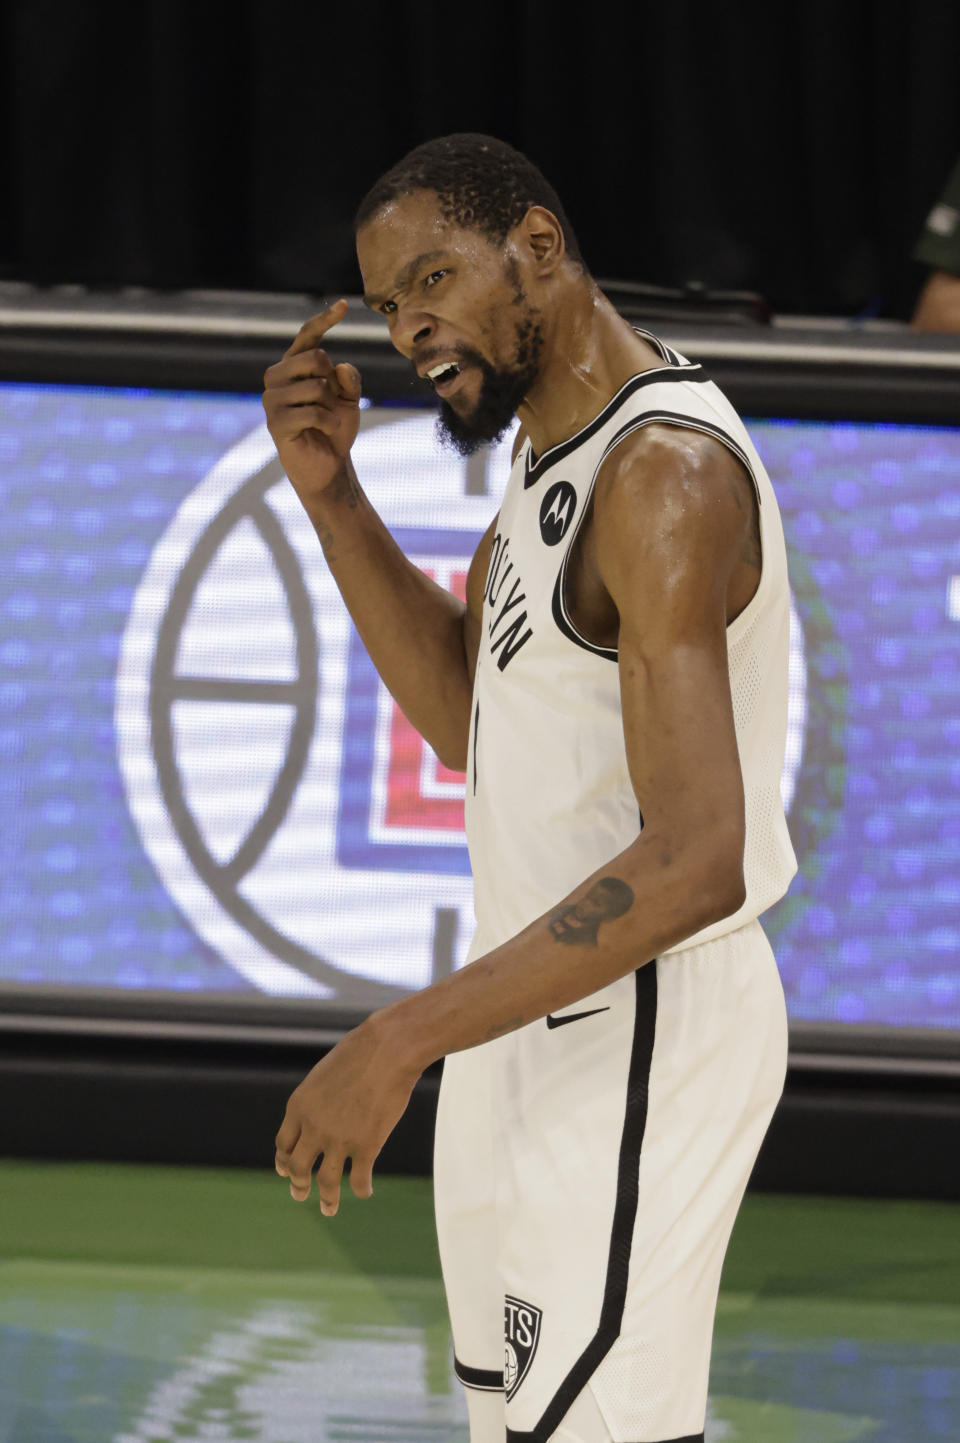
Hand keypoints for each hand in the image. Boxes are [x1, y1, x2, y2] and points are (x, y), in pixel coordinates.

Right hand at [262, 298, 362, 504]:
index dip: (325, 320)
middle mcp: (277, 377)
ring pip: (315, 387)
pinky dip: (328, 423)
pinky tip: (323, 431)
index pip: (308, 336)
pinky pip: (312, 413)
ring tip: (326, 421)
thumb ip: (349, 379)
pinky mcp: (275, 423)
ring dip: (331, 408)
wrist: (328, 465)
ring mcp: (272, 400)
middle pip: (314, 357)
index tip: (344, 305)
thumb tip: (340, 368)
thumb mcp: (349, 399)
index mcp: (293, 366)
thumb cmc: (335, 428)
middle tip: (330, 402)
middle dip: (332, 380)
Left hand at [274, 1019, 419, 1214]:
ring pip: (326, 1182)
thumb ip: (318, 1099)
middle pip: (297, 1167)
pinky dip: (361, 1190)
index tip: (285, 1170)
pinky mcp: (366, 1146)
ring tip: (329, 1209)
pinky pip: (359, 1179)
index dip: (283, 1160)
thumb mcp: (325, 1074)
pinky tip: (365, 1192)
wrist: (388, 1049)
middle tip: (299, 1194)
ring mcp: (339, 1140)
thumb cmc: (360, 1053)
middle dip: (297, 1185)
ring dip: (327, 1199)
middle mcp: (313, 1127)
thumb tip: (320, 1113)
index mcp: (299, 1106)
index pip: (283, 1143)